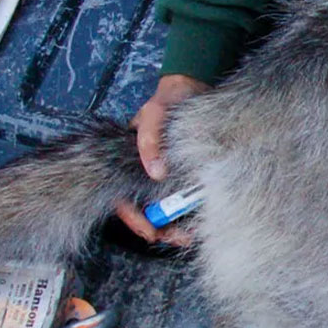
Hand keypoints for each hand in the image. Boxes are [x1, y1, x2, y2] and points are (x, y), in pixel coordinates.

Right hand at [116, 73, 210, 244]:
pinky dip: (192, 208)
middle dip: (161, 228)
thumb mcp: (153, 117)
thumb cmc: (166, 101)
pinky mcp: (185, 173)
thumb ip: (149, 142)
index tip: (151, 233)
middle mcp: (145, 174)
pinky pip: (186, 198)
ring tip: (193, 233)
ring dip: (178, 223)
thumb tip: (155, 173)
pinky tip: (203, 214)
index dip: (135, 221)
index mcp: (128, 165)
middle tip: (179, 238)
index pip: (123, 201)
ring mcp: (166, 175)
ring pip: (167, 208)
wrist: (193, 88)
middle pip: (148, 211)